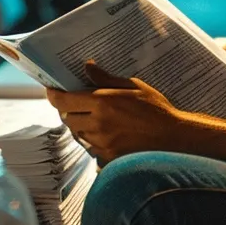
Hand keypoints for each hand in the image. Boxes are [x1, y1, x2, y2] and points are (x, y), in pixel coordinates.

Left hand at [45, 62, 194, 163]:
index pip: (63, 101)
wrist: (173, 138)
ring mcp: (101, 143)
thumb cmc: (156, 109)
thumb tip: (87, 67)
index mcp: (102, 103)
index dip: (53, 96)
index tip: (52, 91)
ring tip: (94, 118)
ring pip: (78, 133)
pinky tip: (106, 134)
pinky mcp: (107, 157)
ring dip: (80, 125)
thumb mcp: (133, 86)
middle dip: (68, 110)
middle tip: (77, 103)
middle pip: (67, 118)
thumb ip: (105, 79)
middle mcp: (98, 124)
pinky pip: (90, 147)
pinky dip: (93, 139)